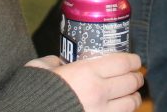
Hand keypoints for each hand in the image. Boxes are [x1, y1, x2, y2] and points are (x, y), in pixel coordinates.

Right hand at [27, 52, 143, 110]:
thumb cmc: (29, 92)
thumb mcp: (42, 68)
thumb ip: (56, 63)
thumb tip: (62, 63)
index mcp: (86, 72)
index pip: (123, 62)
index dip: (134, 60)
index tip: (135, 60)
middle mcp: (98, 92)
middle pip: (131, 82)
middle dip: (136, 78)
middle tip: (135, 76)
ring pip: (130, 104)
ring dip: (133, 98)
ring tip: (131, 95)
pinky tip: (118, 110)